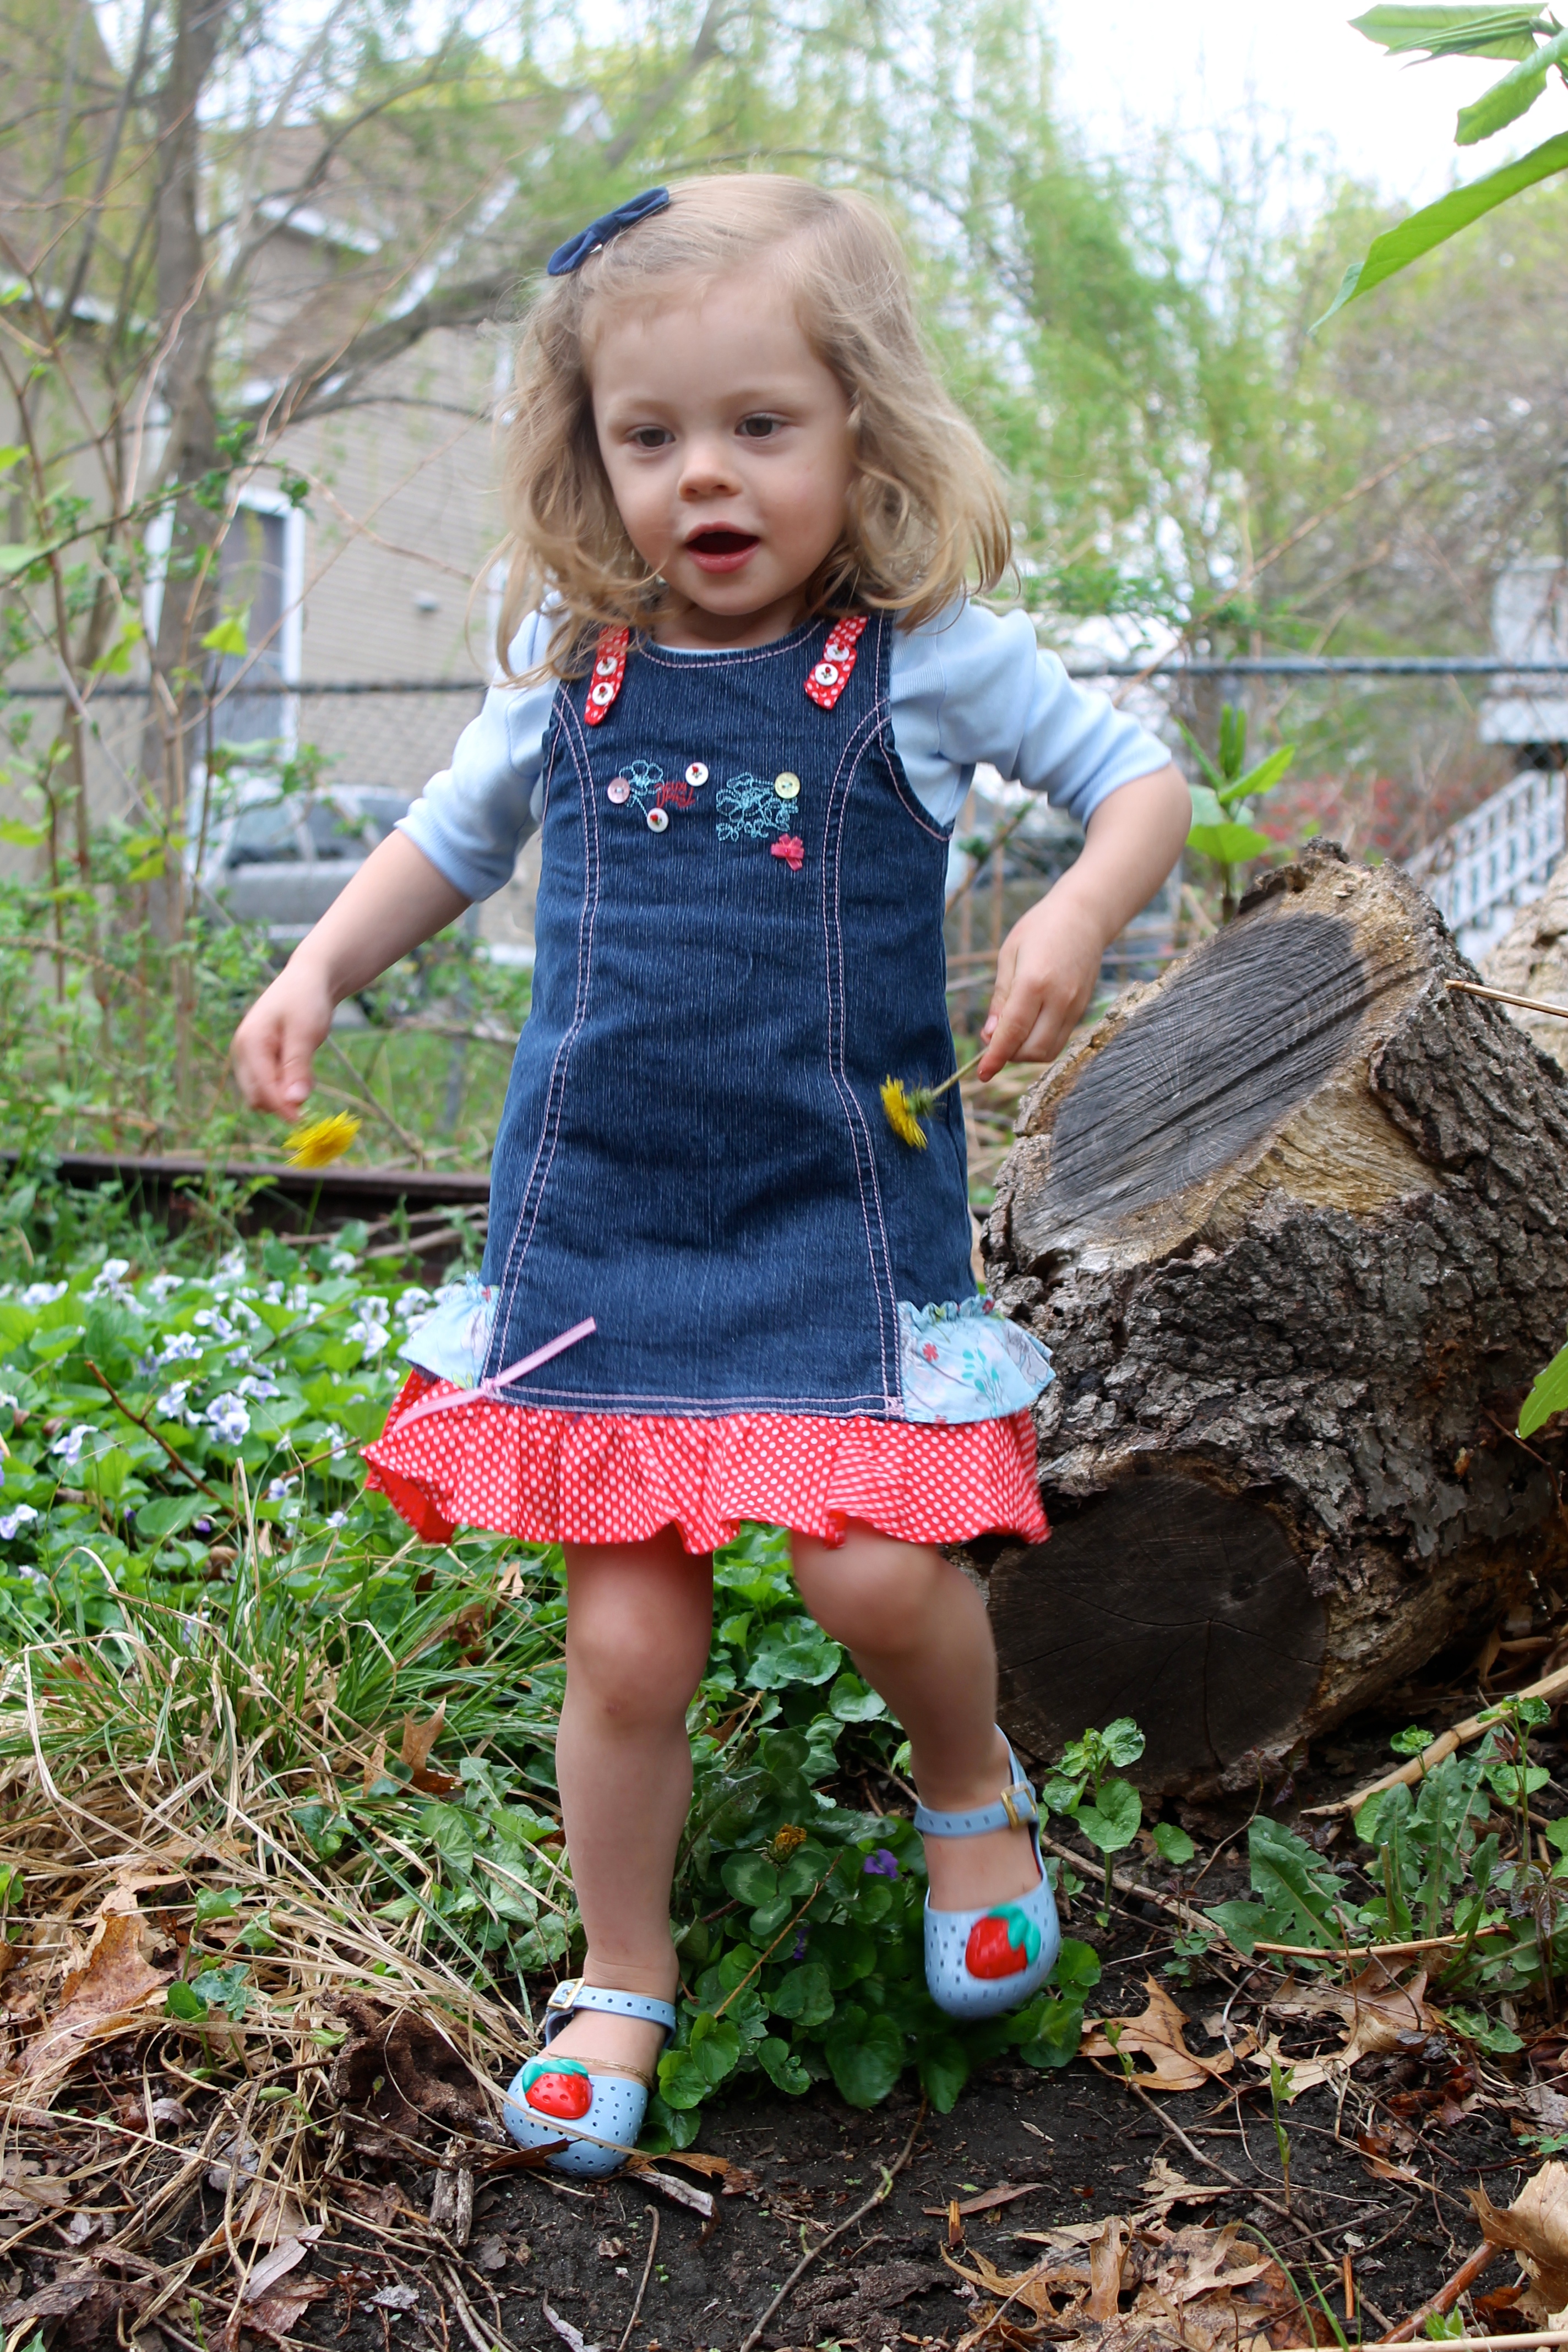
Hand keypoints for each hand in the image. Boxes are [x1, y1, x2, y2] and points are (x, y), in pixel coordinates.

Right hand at [231, 963, 334, 1121]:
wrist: (308, 980)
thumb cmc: (307, 1001)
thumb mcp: (306, 1032)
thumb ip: (298, 1066)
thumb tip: (295, 1102)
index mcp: (249, 1043)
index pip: (260, 1089)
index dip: (280, 1107)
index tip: (302, 1120)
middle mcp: (242, 1052)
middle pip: (256, 1096)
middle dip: (281, 1102)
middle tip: (309, 1087)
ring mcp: (248, 1056)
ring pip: (261, 1094)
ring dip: (284, 1095)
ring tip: (306, 1072)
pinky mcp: (258, 1059)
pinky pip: (268, 1084)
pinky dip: (285, 1086)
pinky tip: (302, 1071)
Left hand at [977, 889, 1104, 1078]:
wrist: (1085, 915)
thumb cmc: (1041, 928)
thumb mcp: (1009, 955)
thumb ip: (1000, 998)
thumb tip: (989, 1035)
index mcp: (1035, 983)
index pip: (1013, 1033)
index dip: (995, 1057)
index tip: (981, 1074)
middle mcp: (1059, 999)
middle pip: (1032, 1050)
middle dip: (1009, 1056)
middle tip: (994, 1041)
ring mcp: (1075, 1006)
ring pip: (1048, 1051)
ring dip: (1025, 1053)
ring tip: (1011, 1034)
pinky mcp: (1083, 1009)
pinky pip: (1060, 1040)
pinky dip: (1040, 1043)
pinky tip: (1029, 1027)